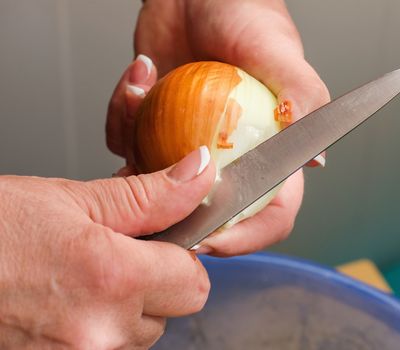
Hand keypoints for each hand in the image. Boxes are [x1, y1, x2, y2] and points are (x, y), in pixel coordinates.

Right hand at [0, 147, 214, 347]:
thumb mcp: (71, 199)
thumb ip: (149, 194)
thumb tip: (198, 173)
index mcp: (111, 277)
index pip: (195, 282)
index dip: (182, 256)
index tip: (163, 241)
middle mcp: (99, 331)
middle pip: (171, 311)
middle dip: (156, 282)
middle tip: (115, 255)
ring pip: (141, 335)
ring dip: (125, 309)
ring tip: (79, 280)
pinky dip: (98, 329)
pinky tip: (66, 304)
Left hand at [106, 0, 329, 255]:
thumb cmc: (245, 13)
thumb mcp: (277, 50)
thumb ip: (303, 98)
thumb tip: (317, 159)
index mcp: (271, 152)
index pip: (271, 213)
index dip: (248, 237)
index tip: (212, 240)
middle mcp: (229, 159)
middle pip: (206, 214)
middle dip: (173, 209)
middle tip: (152, 175)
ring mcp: (187, 147)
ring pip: (154, 184)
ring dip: (137, 141)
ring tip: (145, 84)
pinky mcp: (153, 129)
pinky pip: (127, 143)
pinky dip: (124, 112)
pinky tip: (140, 74)